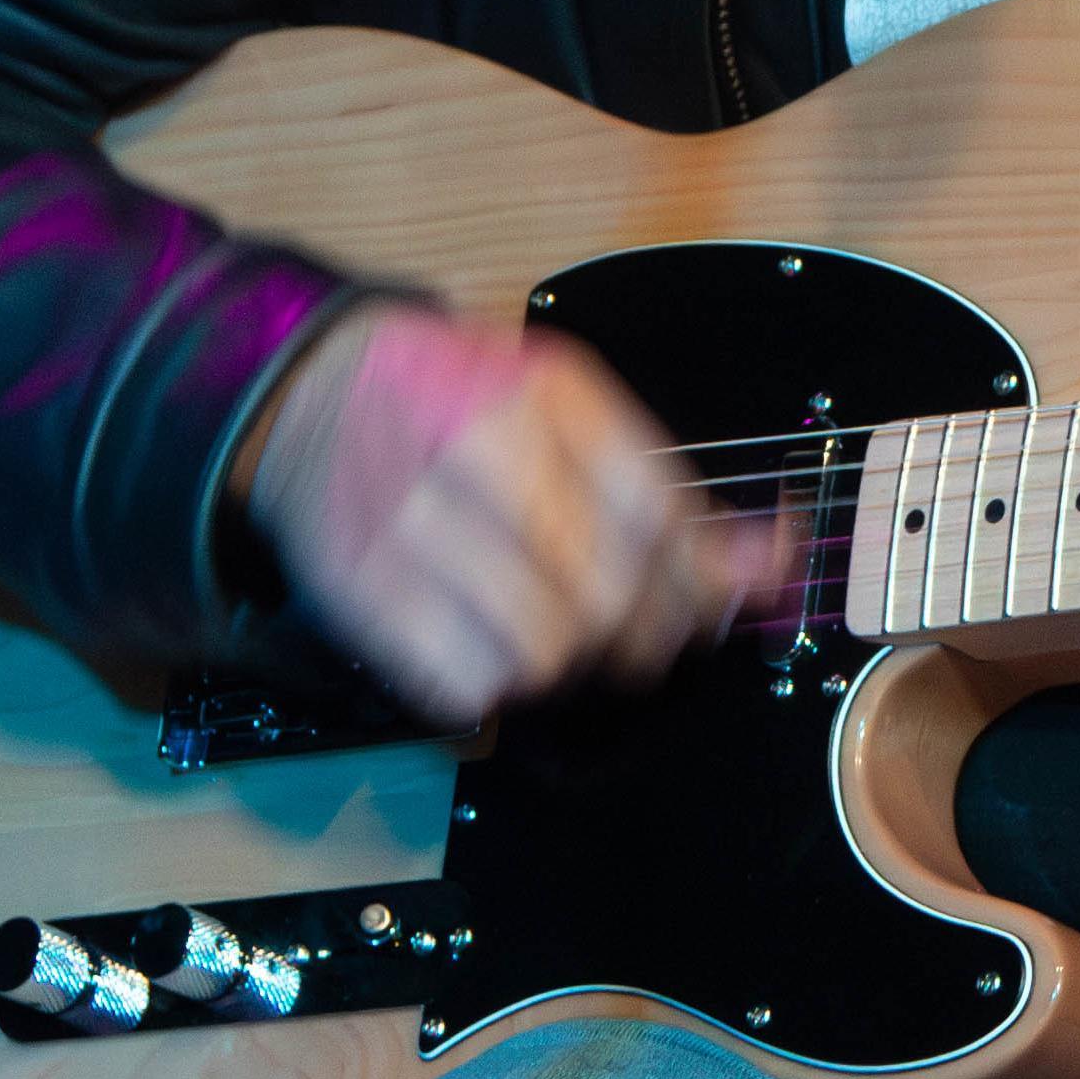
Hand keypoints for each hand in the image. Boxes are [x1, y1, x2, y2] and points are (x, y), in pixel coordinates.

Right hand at [233, 299, 799, 722]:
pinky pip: (467, 685)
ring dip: (567, 659)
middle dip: (639, 631)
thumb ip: (662, 483)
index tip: (716, 598)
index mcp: (541, 393)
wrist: (315, 394)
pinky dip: (495, 681)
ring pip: (543, 652)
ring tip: (554, 623)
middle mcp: (477, 452)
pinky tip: (490, 637)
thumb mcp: (563, 403)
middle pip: (607, 596)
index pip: (656, 515)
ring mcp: (413, 527)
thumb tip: (765, 563)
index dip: (701, 579)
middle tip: (634, 626)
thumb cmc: (455, 398)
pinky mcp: (365, 593)